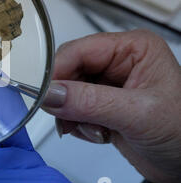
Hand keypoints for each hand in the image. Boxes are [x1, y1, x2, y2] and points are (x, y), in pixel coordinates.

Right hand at [43, 30, 180, 182]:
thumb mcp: (138, 114)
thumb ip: (91, 102)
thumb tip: (50, 94)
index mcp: (132, 48)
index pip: (79, 50)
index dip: (58, 71)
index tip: (44, 95)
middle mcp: (118, 62)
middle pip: (68, 70)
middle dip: (66, 98)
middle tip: (70, 119)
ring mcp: (108, 84)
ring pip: (66, 92)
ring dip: (72, 115)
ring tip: (97, 130)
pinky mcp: (100, 104)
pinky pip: (71, 109)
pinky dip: (76, 124)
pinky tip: (99, 134)